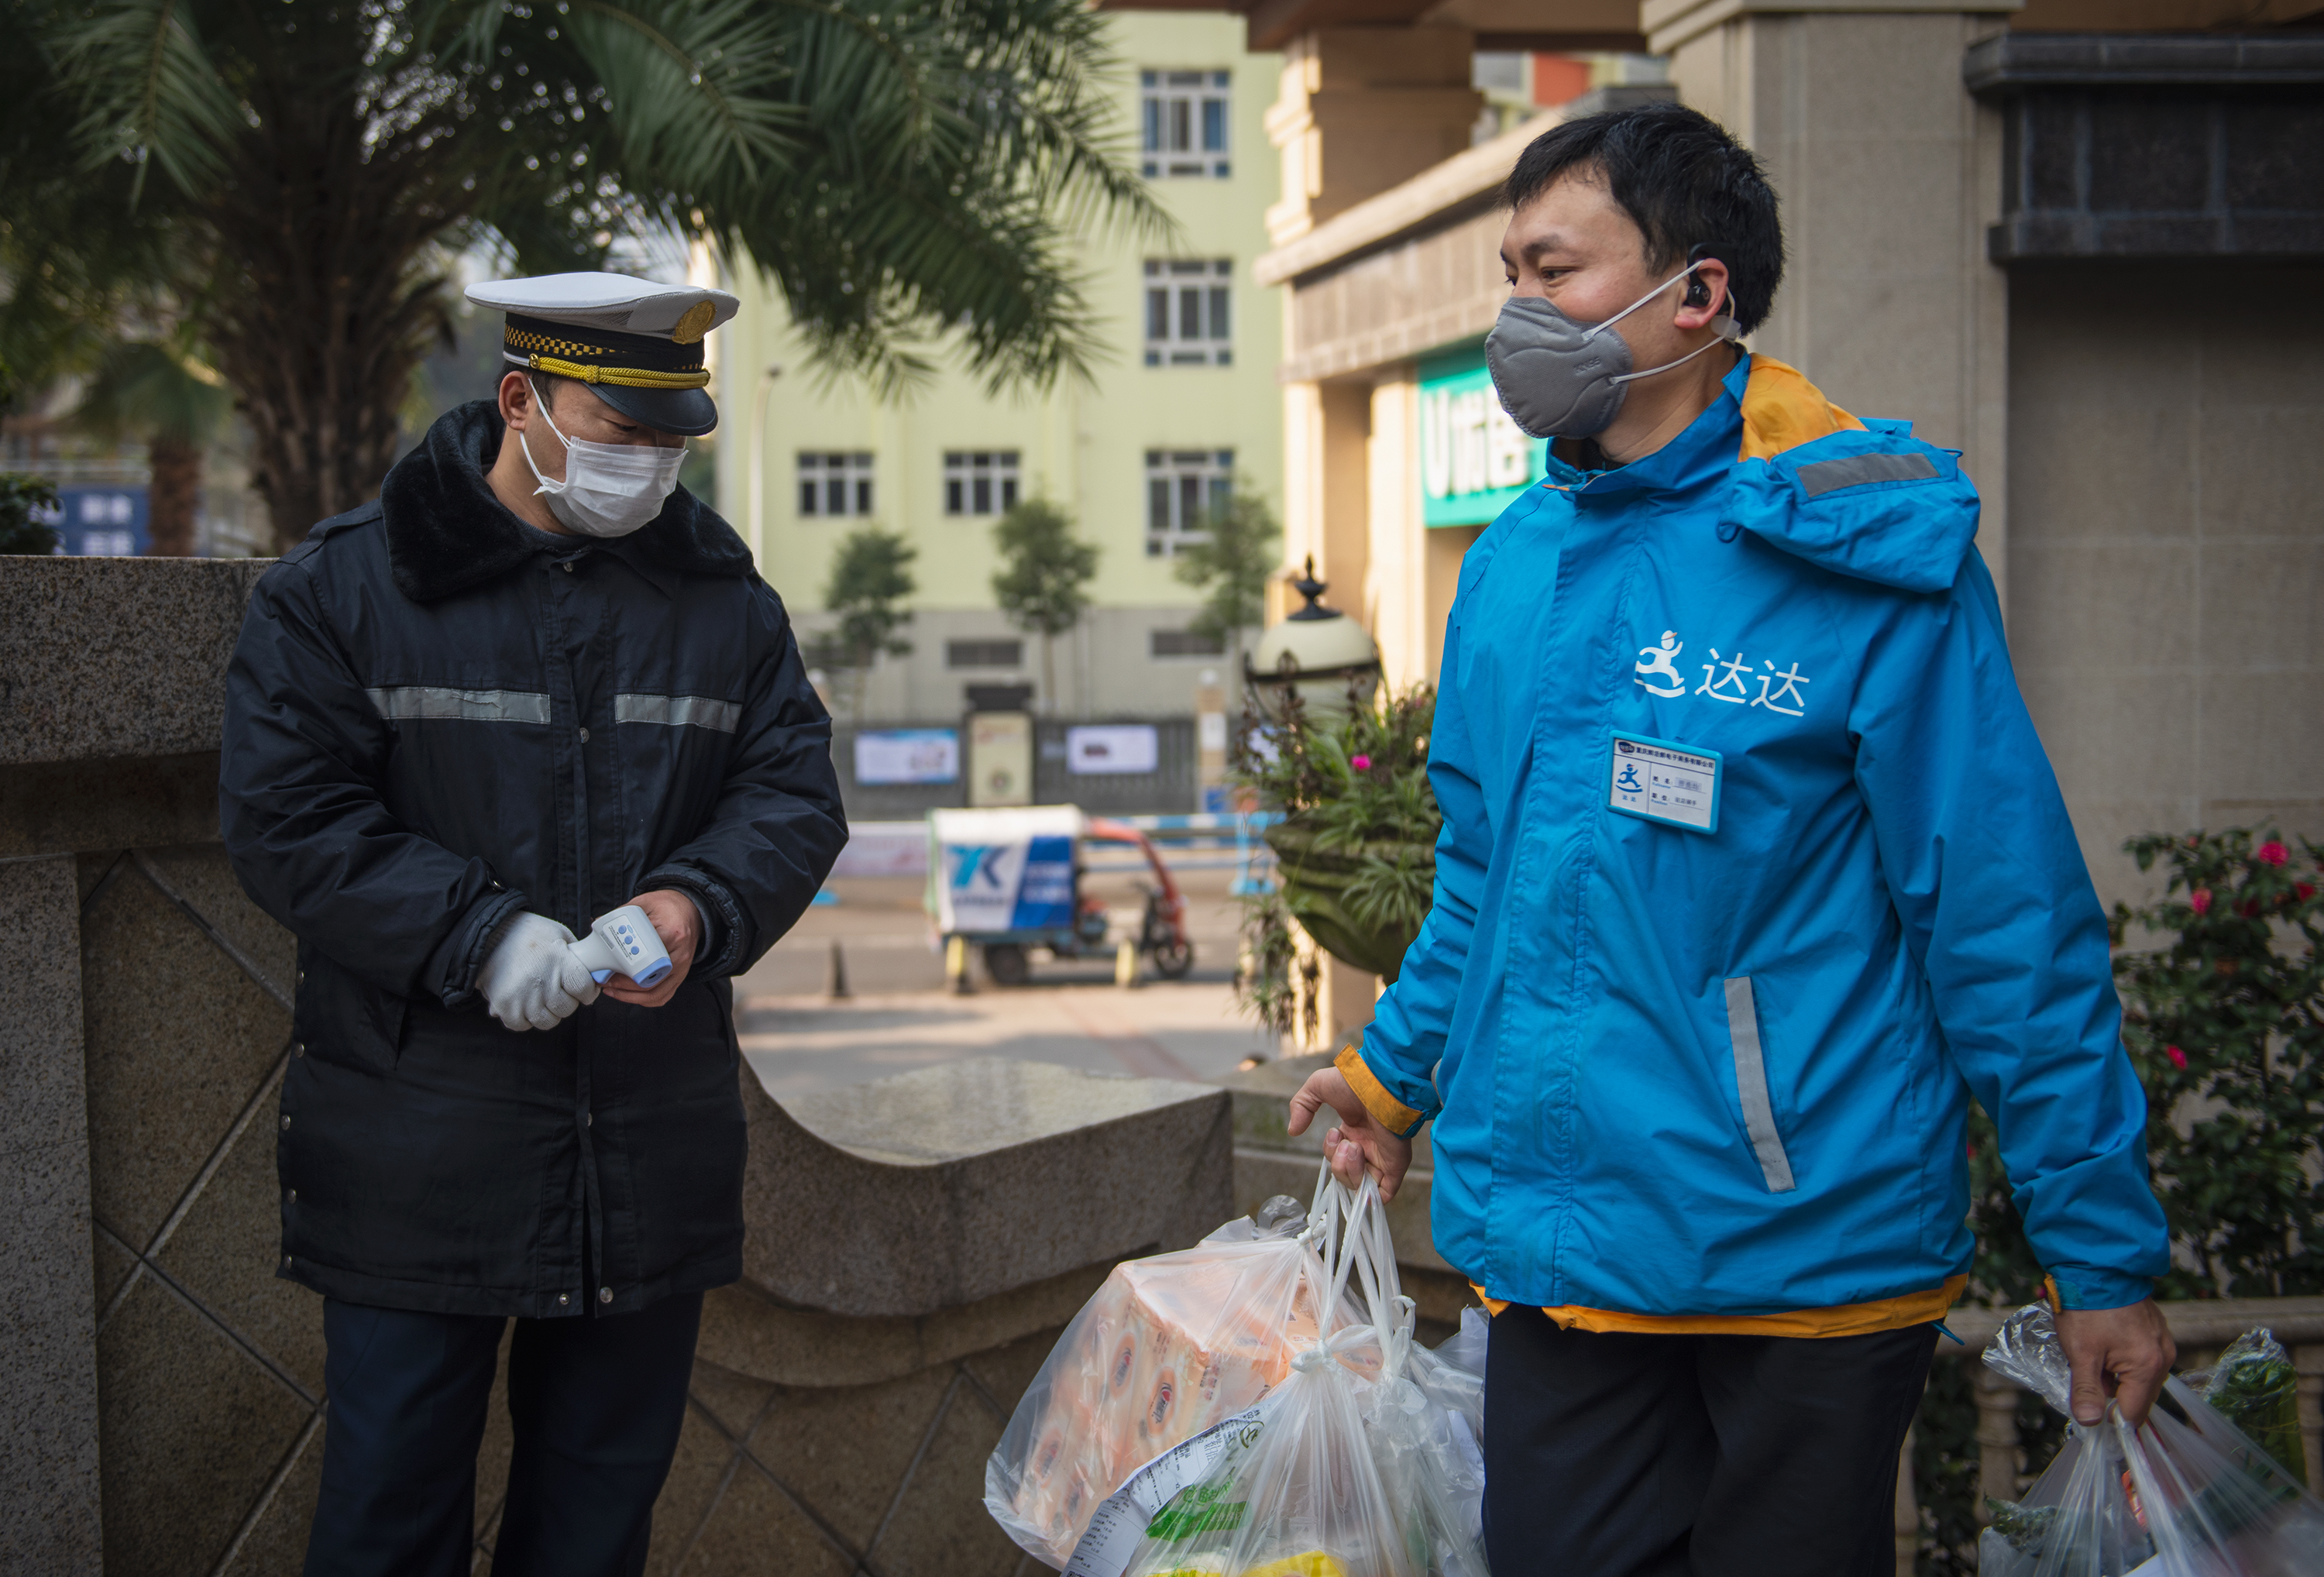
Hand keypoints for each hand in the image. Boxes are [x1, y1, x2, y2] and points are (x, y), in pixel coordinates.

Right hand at [477, 912, 599, 1030]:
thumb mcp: (560, 935)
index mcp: (557, 959)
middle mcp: (540, 980)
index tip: (584, 990)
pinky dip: (525, 1018)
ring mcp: (520, 996)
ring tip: (541, 996)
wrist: (490, 934)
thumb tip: (596, 975)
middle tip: (559, 989)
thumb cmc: (529, 934)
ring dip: (548, 1012)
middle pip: (566, 1008)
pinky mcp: (504, 1006)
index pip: (584, 988)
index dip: (588, 991)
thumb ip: (579, 956)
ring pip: (547, 1021)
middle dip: (567, 1001)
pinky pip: (522, 1026)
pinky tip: (525, 1003)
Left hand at [598, 888, 698, 1007]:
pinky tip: (628, 995)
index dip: (627, 966)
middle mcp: (680, 955)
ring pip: (656, 993)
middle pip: (651, 979)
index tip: (608, 967)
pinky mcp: (680, 976)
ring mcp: (682, 969)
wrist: (690, 910)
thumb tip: (599, 922)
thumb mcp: (645, 902)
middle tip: (604, 980)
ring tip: (611, 990)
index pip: (649, 956)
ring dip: (631, 996)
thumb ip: (623, 912)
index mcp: (673, 934)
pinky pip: (663, 996)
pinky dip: (644, 1000)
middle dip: (623, 984)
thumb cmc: (668, 907)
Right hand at [1287, 1068, 1414, 1201]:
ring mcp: (1383, 1157)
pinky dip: (1369, 1194)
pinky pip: (1384, 1193)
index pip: (1338, 1157)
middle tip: (1345, 1144)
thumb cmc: (1353, 1081)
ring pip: (1361, 1186)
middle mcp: (1369, 1146)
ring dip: (1349, 1172)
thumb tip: (1293, 1131)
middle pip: (1346, 1174)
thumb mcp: (1317, 1087)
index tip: (1335, 1133)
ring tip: (1353, 1148)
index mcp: (1354, 1131)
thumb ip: (1301, 1107)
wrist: (1379, 1082)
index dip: (1330, 1152)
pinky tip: (1361, 1176)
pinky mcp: (1395, 1165)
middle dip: (1338, 1164)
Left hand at [2056, 1298, 2175, 1425]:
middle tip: (2087, 1367)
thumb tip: (2090, 1422)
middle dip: (2109, 1390)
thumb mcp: (2081, 1353)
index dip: (2109, 1416)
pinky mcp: (2155, 1332)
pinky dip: (2120, 1358)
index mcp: (2149, 1367)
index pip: (2133, 1413)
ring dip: (2113, 1374)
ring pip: (2137, 1377)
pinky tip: (2103, 1341)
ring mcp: (2162, 1342)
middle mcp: (2164, 1357)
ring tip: (2093, 1350)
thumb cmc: (2088, 1308)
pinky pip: (2140, 1358)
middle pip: (2137, 1396)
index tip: (2088, 1406)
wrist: (2096, 1266)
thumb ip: (2086, 1390)